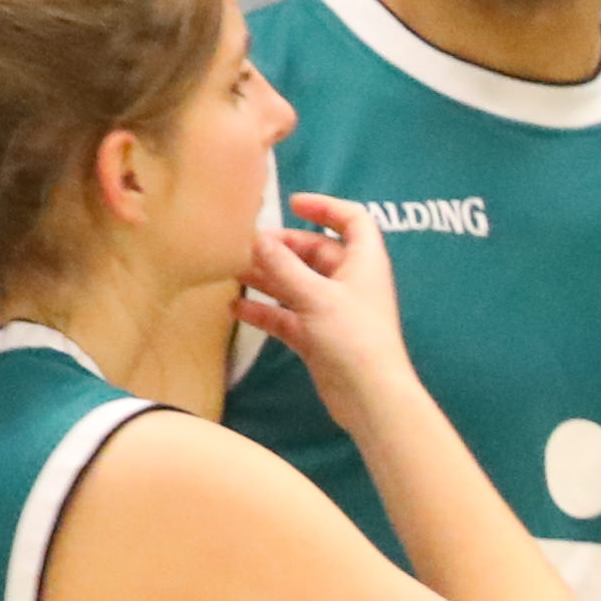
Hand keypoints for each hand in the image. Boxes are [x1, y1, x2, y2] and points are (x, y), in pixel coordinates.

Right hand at [232, 193, 420, 436]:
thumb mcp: (315, 295)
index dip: (326, 207)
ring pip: (296, 284)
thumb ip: (283, 266)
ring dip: (267, 277)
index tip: (293, 203)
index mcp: (363, 261)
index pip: (352, 220)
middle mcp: (349, 281)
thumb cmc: (352, 337)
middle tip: (245, 245)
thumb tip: (255, 237)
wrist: (369, 397)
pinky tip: (235, 308)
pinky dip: (265, 310)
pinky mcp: (317, 336)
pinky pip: (287, 315)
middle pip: (315, 252)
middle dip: (282, 246)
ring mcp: (332, 310)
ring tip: (231, 270)